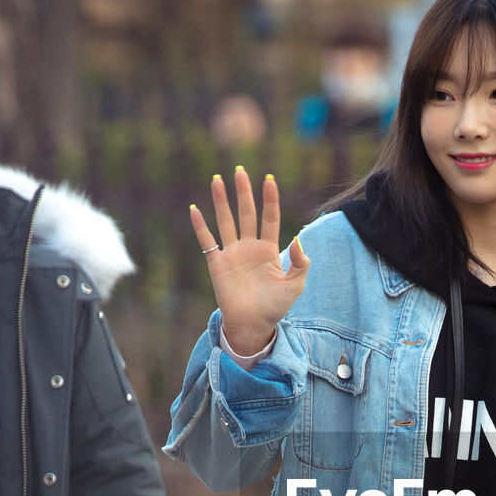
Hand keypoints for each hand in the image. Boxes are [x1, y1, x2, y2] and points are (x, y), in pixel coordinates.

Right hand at [190, 168, 309, 354]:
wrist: (253, 325)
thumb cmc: (275, 307)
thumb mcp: (295, 285)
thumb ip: (301, 263)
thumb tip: (298, 240)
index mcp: (268, 250)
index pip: (269, 218)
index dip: (270, 199)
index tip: (269, 180)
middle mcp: (249, 247)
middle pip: (246, 213)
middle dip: (243, 192)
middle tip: (240, 171)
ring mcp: (232, 253)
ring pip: (226, 221)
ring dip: (221, 201)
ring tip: (217, 180)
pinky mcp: (217, 264)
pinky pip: (207, 241)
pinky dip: (200, 227)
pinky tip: (195, 210)